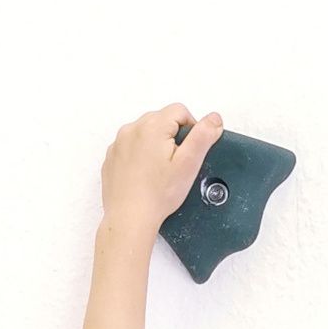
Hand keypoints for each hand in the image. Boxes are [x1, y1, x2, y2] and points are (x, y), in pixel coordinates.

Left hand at [99, 103, 223, 231]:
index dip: (191, 129)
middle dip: (173, 137)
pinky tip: (146, 175)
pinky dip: (141, 155)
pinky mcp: (112, 156)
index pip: (179, 111)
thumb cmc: (158, 195)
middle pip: (161, 119)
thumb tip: (214, 118)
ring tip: (160, 171)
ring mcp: (119, 142)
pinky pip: (131, 146)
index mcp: (152, 126)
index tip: (189, 151)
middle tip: (176, 164)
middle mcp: (132, 129)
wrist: (130, 217)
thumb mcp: (189, 164)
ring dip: (156, 145)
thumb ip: (203, 136)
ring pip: (145, 132)